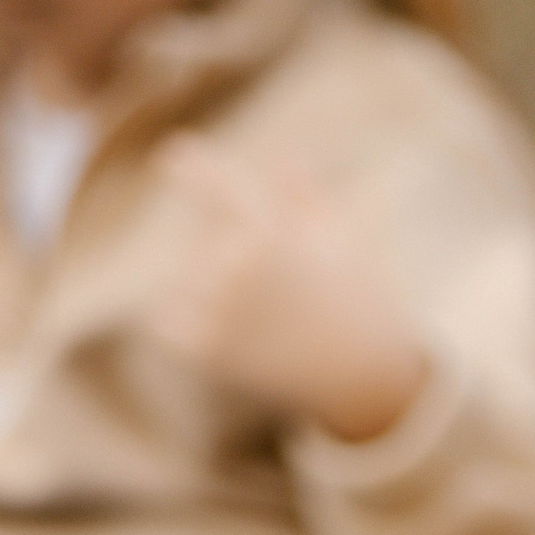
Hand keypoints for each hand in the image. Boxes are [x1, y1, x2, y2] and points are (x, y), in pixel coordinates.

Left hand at [147, 136, 430, 443]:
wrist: (366, 379)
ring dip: (208, 283)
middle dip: (222, 241)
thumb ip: (307, 199)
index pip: (211, 183)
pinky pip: (169, 319)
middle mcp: (233, 264)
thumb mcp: (345, 243)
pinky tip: (230, 332)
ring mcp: (214, 307)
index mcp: (268, 231)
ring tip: (261, 312)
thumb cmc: (362, 304)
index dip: (190, 165)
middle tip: (270, 274)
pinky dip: (188, 322)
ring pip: (186, 276)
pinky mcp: (203, 347)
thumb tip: (286, 163)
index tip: (174, 155)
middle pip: (200, 233)